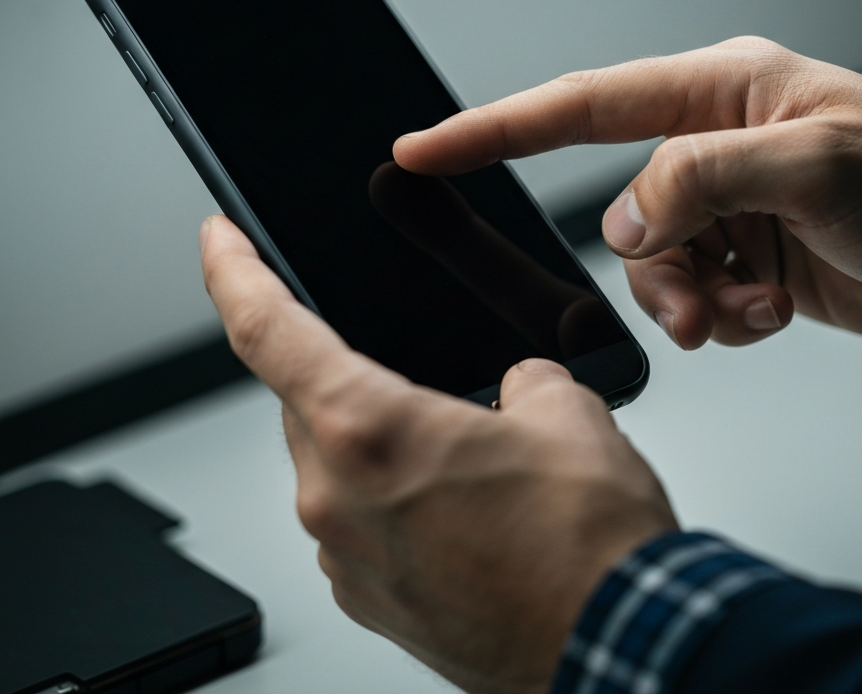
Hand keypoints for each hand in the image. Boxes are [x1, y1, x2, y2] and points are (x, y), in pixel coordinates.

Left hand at [200, 214, 676, 693]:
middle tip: (406, 366)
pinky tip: (456, 502)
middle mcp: (337, 501)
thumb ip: (526, 378)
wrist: (615, 649)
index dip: (234, 271)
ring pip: (331, 462)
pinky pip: (354, 521)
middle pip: (303, 399)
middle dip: (340, 368)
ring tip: (455, 447)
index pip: (266, 330)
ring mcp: (348, 560)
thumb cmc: (589, 550)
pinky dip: (386, 496)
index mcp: (369, 432)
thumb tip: (518, 387)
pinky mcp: (369, 601)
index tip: (219, 238)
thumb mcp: (568, 415)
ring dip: (373, 439)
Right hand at [394, 37, 861, 347]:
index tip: (425, 148)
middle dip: (652, 266)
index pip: (583, 103)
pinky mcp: (748, 251)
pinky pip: (694, 293)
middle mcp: (716, 141)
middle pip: (622, 207)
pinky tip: (775, 306)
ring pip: (654, 264)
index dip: (494, 127)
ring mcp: (731, 200)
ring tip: (754, 304)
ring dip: (693, 300)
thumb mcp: (821, 169)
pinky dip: (723, 316)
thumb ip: (705, 180)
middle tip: (703, 294)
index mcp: (723, 90)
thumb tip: (626, 217)